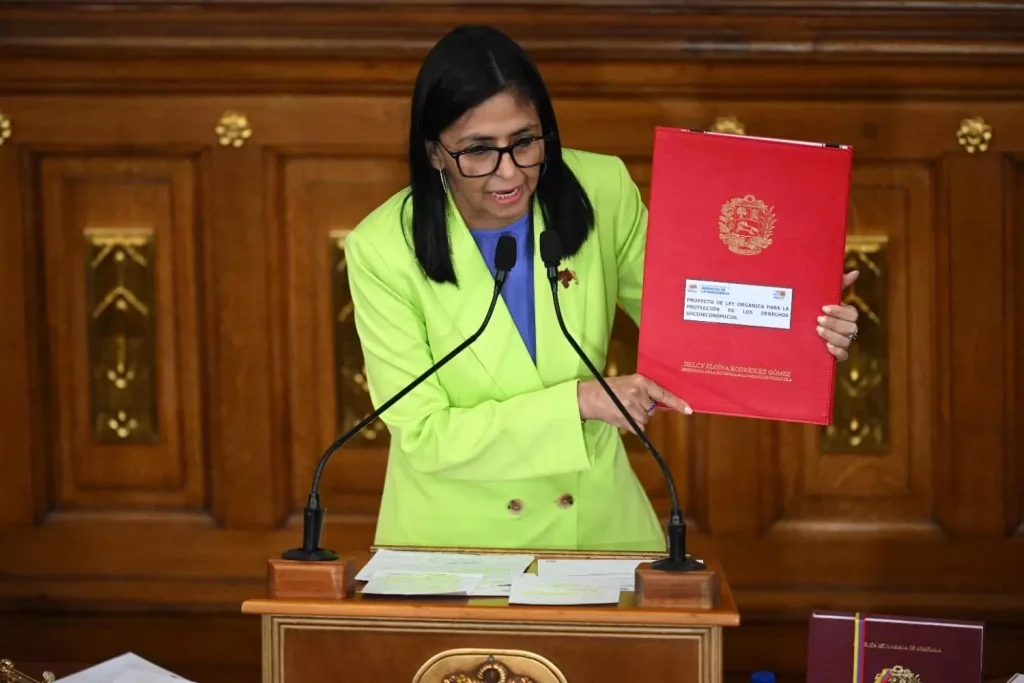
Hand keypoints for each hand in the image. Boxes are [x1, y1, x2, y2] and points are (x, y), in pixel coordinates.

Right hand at [577, 374, 691, 430]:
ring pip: (645, 419)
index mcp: (641, 381)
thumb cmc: (608, 388)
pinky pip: (638, 427)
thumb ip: (642, 391)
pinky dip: (633, 425)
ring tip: (623, 410)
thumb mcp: (627, 383)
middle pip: (652, 410)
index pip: (663, 394)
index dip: (676, 403)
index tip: (688, 410)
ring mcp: (632, 407)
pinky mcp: (626, 419)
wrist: (590, 397)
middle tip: (629, 404)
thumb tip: (657, 403)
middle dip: (644, 409)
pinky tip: (622, 417)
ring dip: (637, 418)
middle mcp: (638, 393)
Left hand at [818, 270, 859, 361]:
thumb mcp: (820, 297)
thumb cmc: (811, 311)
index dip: (840, 311)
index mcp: (844, 316)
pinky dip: (836, 351)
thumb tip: (855, 272)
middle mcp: (845, 330)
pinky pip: (843, 356)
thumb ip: (838, 285)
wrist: (794, 332)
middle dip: (835, 323)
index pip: (852, 313)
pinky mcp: (834, 356)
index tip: (824, 307)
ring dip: (833, 335)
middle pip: (851, 327)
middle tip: (819, 319)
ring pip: (847, 341)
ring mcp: (840, 343)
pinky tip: (826, 346)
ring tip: (817, 330)